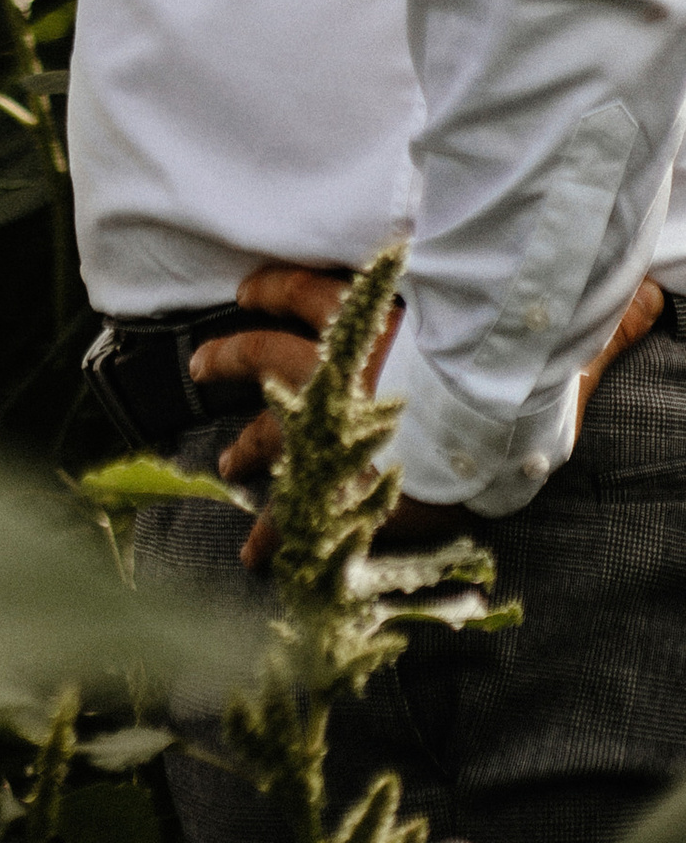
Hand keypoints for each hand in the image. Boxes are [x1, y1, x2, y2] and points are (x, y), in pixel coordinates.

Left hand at [190, 261, 665, 571]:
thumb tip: (650, 295)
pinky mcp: (357, 477)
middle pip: (269, 353)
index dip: (271, 290)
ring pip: (273, 429)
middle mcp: (346, 363)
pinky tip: (259, 553)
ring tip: (225, 469)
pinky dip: (278, 528)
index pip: (305, 289)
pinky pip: (303, 505)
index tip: (244, 294)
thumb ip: (568, 308)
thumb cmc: (514, 345)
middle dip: (234, 362)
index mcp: (375, 317)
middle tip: (200, 370)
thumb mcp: (529, 314)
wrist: (500, 390)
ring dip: (246, 449)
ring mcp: (344, 421)